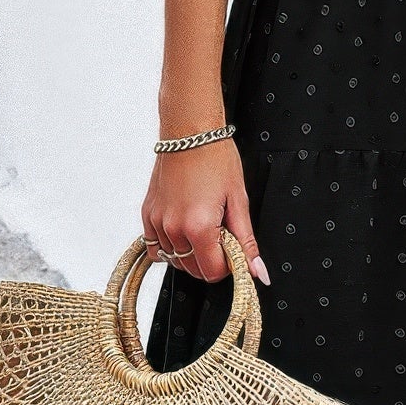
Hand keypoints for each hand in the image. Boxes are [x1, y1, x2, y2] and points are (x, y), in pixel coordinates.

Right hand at [141, 139, 269, 285]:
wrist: (190, 132)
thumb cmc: (216, 158)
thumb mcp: (239, 200)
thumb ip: (246, 241)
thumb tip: (257, 271)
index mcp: (199, 227)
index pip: (212, 272)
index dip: (228, 266)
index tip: (233, 251)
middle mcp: (174, 229)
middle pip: (193, 270)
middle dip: (210, 260)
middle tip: (220, 234)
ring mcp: (158, 223)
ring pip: (175, 260)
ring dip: (191, 252)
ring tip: (202, 226)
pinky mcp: (148, 214)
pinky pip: (156, 247)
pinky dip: (170, 246)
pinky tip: (183, 230)